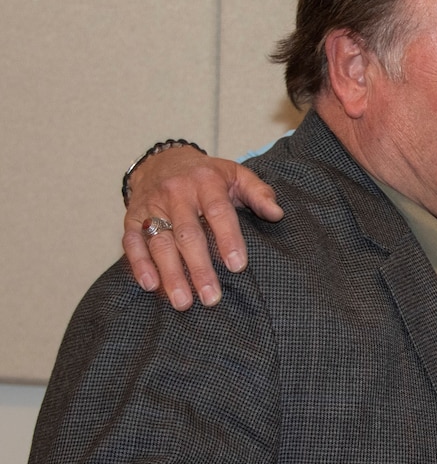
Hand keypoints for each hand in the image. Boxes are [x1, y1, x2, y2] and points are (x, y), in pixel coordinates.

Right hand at [122, 145, 282, 308]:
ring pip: (160, 242)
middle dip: (199, 268)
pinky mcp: (132, 218)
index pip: (218, 212)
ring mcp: (152, 206)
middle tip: (211, 297)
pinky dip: (139, 264)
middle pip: (188, 234)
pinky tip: (151, 285)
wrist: (163, 161)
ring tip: (183, 302)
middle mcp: (176, 193)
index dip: (228, 239)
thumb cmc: (208, 175)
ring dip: (171, 274)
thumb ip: (259, 192)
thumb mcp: (237, 174)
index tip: (238, 266)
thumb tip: (277, 214)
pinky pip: (133, 242)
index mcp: (206, 182)